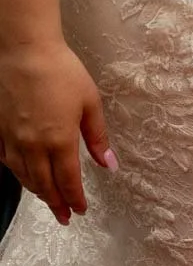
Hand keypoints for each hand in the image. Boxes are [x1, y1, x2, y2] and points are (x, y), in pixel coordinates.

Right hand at [0, 39, 115, 224]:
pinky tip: (23, 174)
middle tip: (64, 217)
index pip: (68, 182)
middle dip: (56, 204)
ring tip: (47, 198)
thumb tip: (109, 165)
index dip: (74, 199)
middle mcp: (33, 145)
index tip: (80, 211)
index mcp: (59, 141)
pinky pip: (6, 159)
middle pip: (44, 185)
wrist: (24, 49)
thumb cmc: (61, 71)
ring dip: (36, 191)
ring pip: (23, 176)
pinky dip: (17, 172)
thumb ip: (98, 138)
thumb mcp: (90, 104)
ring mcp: (12, 138)